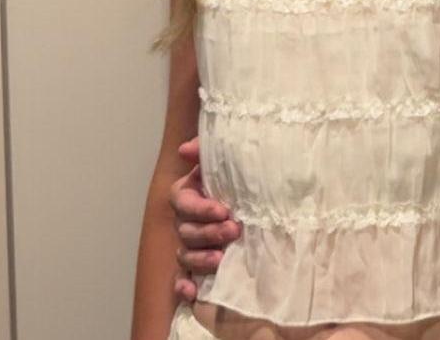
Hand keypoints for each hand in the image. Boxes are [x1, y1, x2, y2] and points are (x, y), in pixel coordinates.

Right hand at [169, 137, 239, 300]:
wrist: (257, 193)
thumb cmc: (238, 174)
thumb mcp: (226, 158)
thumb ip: (204, 149)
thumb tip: (184, 150)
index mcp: (188, 193)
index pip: (184, 202)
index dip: (201, 208)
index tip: (223, 210)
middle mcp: (186, 220)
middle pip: (186, 230)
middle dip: (209, 233)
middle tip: (234, 231)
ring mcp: (190, 244)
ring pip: (185, 254)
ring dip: (200, 258)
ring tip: (221, 259)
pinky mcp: (196, 265)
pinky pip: (182, 279)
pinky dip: (184, 287)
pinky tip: (193, 291)